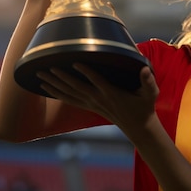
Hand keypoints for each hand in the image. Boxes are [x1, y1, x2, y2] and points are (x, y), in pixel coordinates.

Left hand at [37, 64, 158, 133]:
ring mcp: (92, 103)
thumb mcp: (150, 94)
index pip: (96, 81)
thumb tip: (145, 70)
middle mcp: (98, 99)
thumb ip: (148, 81)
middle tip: (47, 67)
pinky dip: (57, 93)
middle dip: (61, 77)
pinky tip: (45, 87)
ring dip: (54, 84)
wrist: (138, 127)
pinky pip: (69, 99)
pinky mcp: (89, 106)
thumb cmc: (144, 107)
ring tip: (40, 75)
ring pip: (69, 93)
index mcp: (112, 93)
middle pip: (76, 87)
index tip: (75, 62)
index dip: (86, 72)